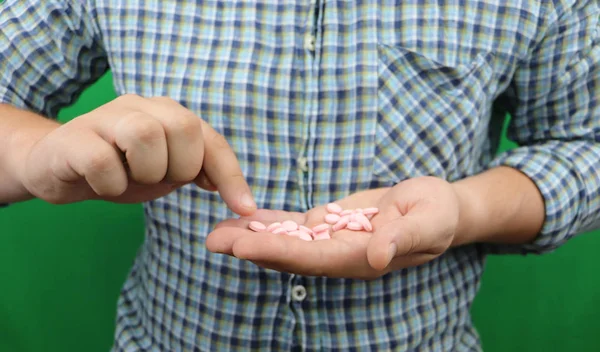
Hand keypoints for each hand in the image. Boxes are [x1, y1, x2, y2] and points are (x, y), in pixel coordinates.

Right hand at [18, 94, 255, 214]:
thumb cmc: (120, 168)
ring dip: (145, 172)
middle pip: (183, 128)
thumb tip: (238, 194)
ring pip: (144, 135)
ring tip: (130, 178)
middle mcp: (140, 106)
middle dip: (179, 167)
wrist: (58, 167)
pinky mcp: (74, 137)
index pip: (211, 140)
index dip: (231, 175)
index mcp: (167, 114)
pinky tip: (102, 184)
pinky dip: (110, 184)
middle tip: (158, 179)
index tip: (244, 209)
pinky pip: (103, 162)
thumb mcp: (166, 172)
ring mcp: (104, 117)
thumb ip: (199, 172)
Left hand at [206, 176, 459, 279]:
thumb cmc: (438, 214)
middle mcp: (341, 254)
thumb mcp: (430, 221)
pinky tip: (244, 218)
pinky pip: (295, 225)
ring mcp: (332, 240)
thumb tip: (376, 256)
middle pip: (290, 254)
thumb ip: (403, 239)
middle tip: (214, 239)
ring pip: (287, 240)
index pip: (314, 258)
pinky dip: (269, 222)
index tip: (244, 246)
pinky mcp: (329, 224)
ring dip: (252, 236)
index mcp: (362, 257)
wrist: (436, 206)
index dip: (278, 253)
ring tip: (217, 231)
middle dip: (253, 247)